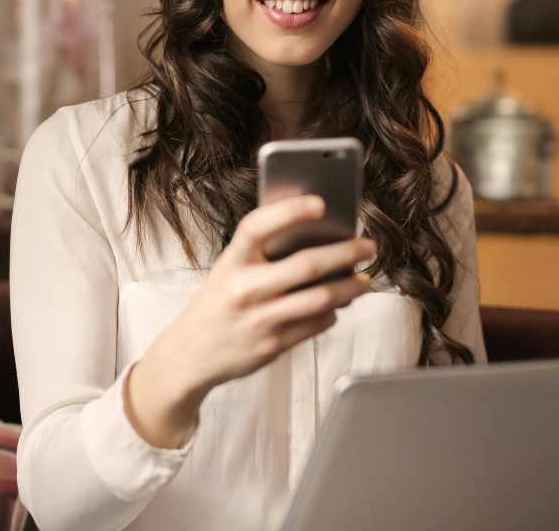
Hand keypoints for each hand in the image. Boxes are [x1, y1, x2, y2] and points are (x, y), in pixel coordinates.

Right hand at [143, 194, 374, 403]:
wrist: (190, 354)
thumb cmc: (218, 303)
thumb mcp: (228, 269)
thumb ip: (262, 253)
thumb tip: (317, 237)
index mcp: (231, 261)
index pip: (259, 226)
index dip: (290, 211)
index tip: (321, 203)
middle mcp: (244, 289)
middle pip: (306, 266)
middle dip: (345, 253)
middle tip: (368, 246)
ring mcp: (259, 319)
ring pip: (319, 299)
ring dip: (350, 287)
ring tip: (364, 279)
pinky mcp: (272, 345)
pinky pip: (316, 324)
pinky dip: (332, 312)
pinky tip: (337, 305)